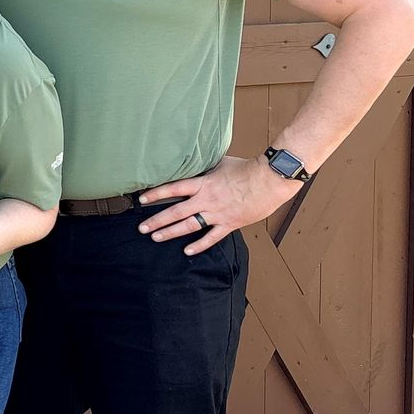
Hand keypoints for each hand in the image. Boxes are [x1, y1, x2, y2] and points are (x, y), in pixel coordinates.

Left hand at [138, 154, 301, 255]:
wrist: (271, 180)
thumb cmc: (249, 169)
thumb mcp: (221, 163)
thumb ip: (206, 168)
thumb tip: (196, 163)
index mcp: (203, 183)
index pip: (173, 188)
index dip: (155, 194)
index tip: (141, 200)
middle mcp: (206, 200)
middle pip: (176, 211)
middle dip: (157, 220)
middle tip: (141, 227)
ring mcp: (217, 213)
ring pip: (189, 226)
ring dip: (170, 232)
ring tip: (156, 237)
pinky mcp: (230, 223)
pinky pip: (211, 237)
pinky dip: (199, 245)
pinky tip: (187, 251)